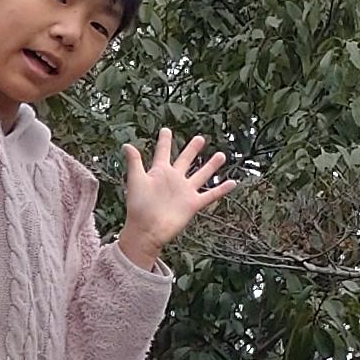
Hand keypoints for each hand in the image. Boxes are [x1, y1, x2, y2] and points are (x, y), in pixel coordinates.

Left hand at [117, 128, 241, 265]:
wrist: (146, 230)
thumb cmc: (138, 206)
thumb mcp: (136, 180)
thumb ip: (134, 162)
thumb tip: (126, 144)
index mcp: (159, 172)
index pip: (163, 152)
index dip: (164, 141)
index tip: (166, 130)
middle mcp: (174, 179)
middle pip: (185, 160)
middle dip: (192, 149)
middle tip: (200, 138)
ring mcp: (185, 191)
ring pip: (201, 175)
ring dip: (211, 165)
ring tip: (221, 155)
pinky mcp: (193, 204)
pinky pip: (210, 194)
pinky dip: (222, 189)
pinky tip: (233, 182)